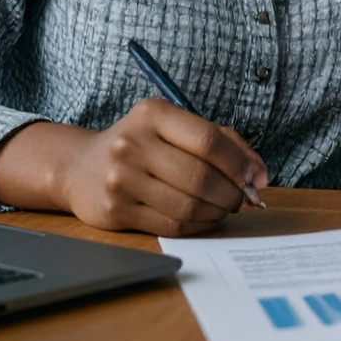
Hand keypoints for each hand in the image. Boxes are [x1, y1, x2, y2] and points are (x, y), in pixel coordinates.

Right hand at [55, 98, 267, 236]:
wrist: (81, 167)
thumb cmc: (142, 144)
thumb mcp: (176, 128)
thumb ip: (224, 142)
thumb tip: (260, 175)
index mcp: (152, 114)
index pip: (208, 140)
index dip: (239, 163)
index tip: (254, 176)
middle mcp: (133, 144)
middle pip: (200, 177)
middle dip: (232, 193)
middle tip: (241, 198)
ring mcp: (121, 179)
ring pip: (188, 205)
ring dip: (217, 211)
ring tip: (223, 207)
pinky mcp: (116, 211)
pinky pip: (171, 225)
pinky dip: (198, 225)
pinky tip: (204, 218)